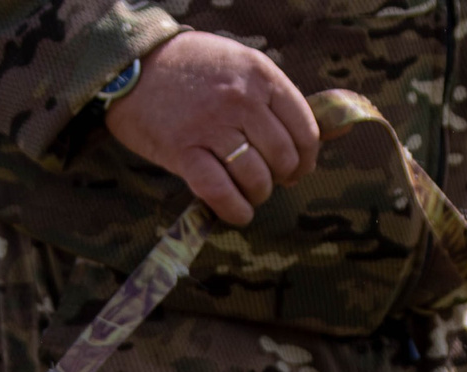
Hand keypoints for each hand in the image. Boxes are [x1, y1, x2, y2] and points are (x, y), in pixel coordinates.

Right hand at [105, 32, 319, 227]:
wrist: (133, 66)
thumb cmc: (191, 68)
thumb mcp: (240, 64)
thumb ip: (277, 96)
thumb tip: (332, 130)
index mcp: (261, 74)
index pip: (305, 129)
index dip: (306, 158)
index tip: (297, 169)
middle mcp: (240, 99)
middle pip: (282, 158)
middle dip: (280, 178)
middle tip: (267, 181)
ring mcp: (212, 125)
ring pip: (256, 178)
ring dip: (256, 195)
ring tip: (248, 194)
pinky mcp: (183, 151)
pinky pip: (220, 192)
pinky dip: (234, 210)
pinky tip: (237, 212)